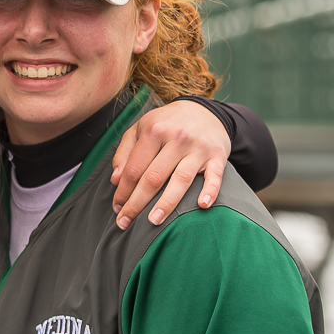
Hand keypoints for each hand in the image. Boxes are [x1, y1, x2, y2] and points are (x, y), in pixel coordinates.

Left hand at [111, 100, 229, 228]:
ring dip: (166, 204)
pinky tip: (202, 205)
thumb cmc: (165, 124)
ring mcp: (198, 147)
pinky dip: (210, 190)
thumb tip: (115, 180)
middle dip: (137, 203)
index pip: (134, 168)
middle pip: (153, 177)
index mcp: (154, 130)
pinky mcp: (218, 155)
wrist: (204, 111)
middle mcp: (176, 138)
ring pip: (180, 179)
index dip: (123, 191)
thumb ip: (124, 153)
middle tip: (125, 223)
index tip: (117, 208)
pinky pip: (215, 176)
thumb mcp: (139, 129)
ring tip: (153, 222)